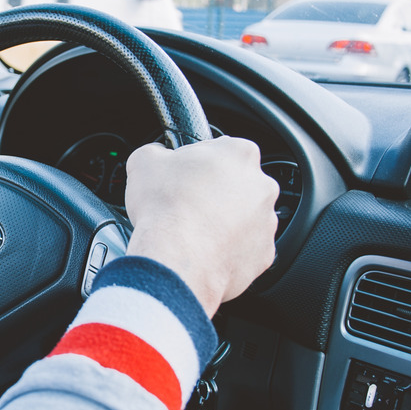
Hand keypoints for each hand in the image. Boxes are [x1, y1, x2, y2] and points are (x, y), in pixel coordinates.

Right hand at [124, 137, 278, 316]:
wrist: (175, 259)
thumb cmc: (165, 208)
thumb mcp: (144, 161)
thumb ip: (156, 152)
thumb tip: (156, 157)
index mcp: (239, 153)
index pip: (221, 150)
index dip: (197, 164)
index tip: (183, 176)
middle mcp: (262, 186)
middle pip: (236, 184)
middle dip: (215, 193)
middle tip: (186, 205)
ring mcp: (266, 222)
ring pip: (244, 218)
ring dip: (223, 222)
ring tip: (192, 232)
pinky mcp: (263, 255)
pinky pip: (245, 249)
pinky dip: (227, 250)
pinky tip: (203, 252)